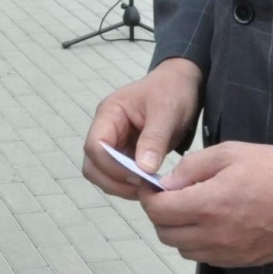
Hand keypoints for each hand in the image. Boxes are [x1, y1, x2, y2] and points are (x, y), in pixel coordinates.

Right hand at [83, 57, 201, 199]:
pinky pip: (116, 174)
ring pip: (100, 172)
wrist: (180, 84)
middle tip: (143, 189)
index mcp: (109, 114)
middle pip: (92, 164)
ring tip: (147, 189)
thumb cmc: (171, 91)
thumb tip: (143, 169)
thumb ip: (154, 139)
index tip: (141, 176)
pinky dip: (127, 184)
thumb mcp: (166, 112)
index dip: (112, 166)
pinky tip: (148, 185)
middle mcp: (105, 129)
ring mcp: (113, 141)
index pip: (95, 146)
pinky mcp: (124, 151)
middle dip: (113, 181)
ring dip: (119, 186)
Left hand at [141, 142, 272, 266]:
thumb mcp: (229, 152)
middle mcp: (216, 234)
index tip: (152, 186)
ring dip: (178, 231)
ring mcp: (231, 252)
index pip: (158, 211)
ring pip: (184, 250)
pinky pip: (207, 258)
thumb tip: (165, 183)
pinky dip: (199, 244)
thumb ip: (191, 168)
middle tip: (169, 197)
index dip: (149, 197)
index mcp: (209, 204)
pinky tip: (210, 224)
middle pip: (165, 234)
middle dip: (159, 214)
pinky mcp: (244, 260)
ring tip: (190, 209)